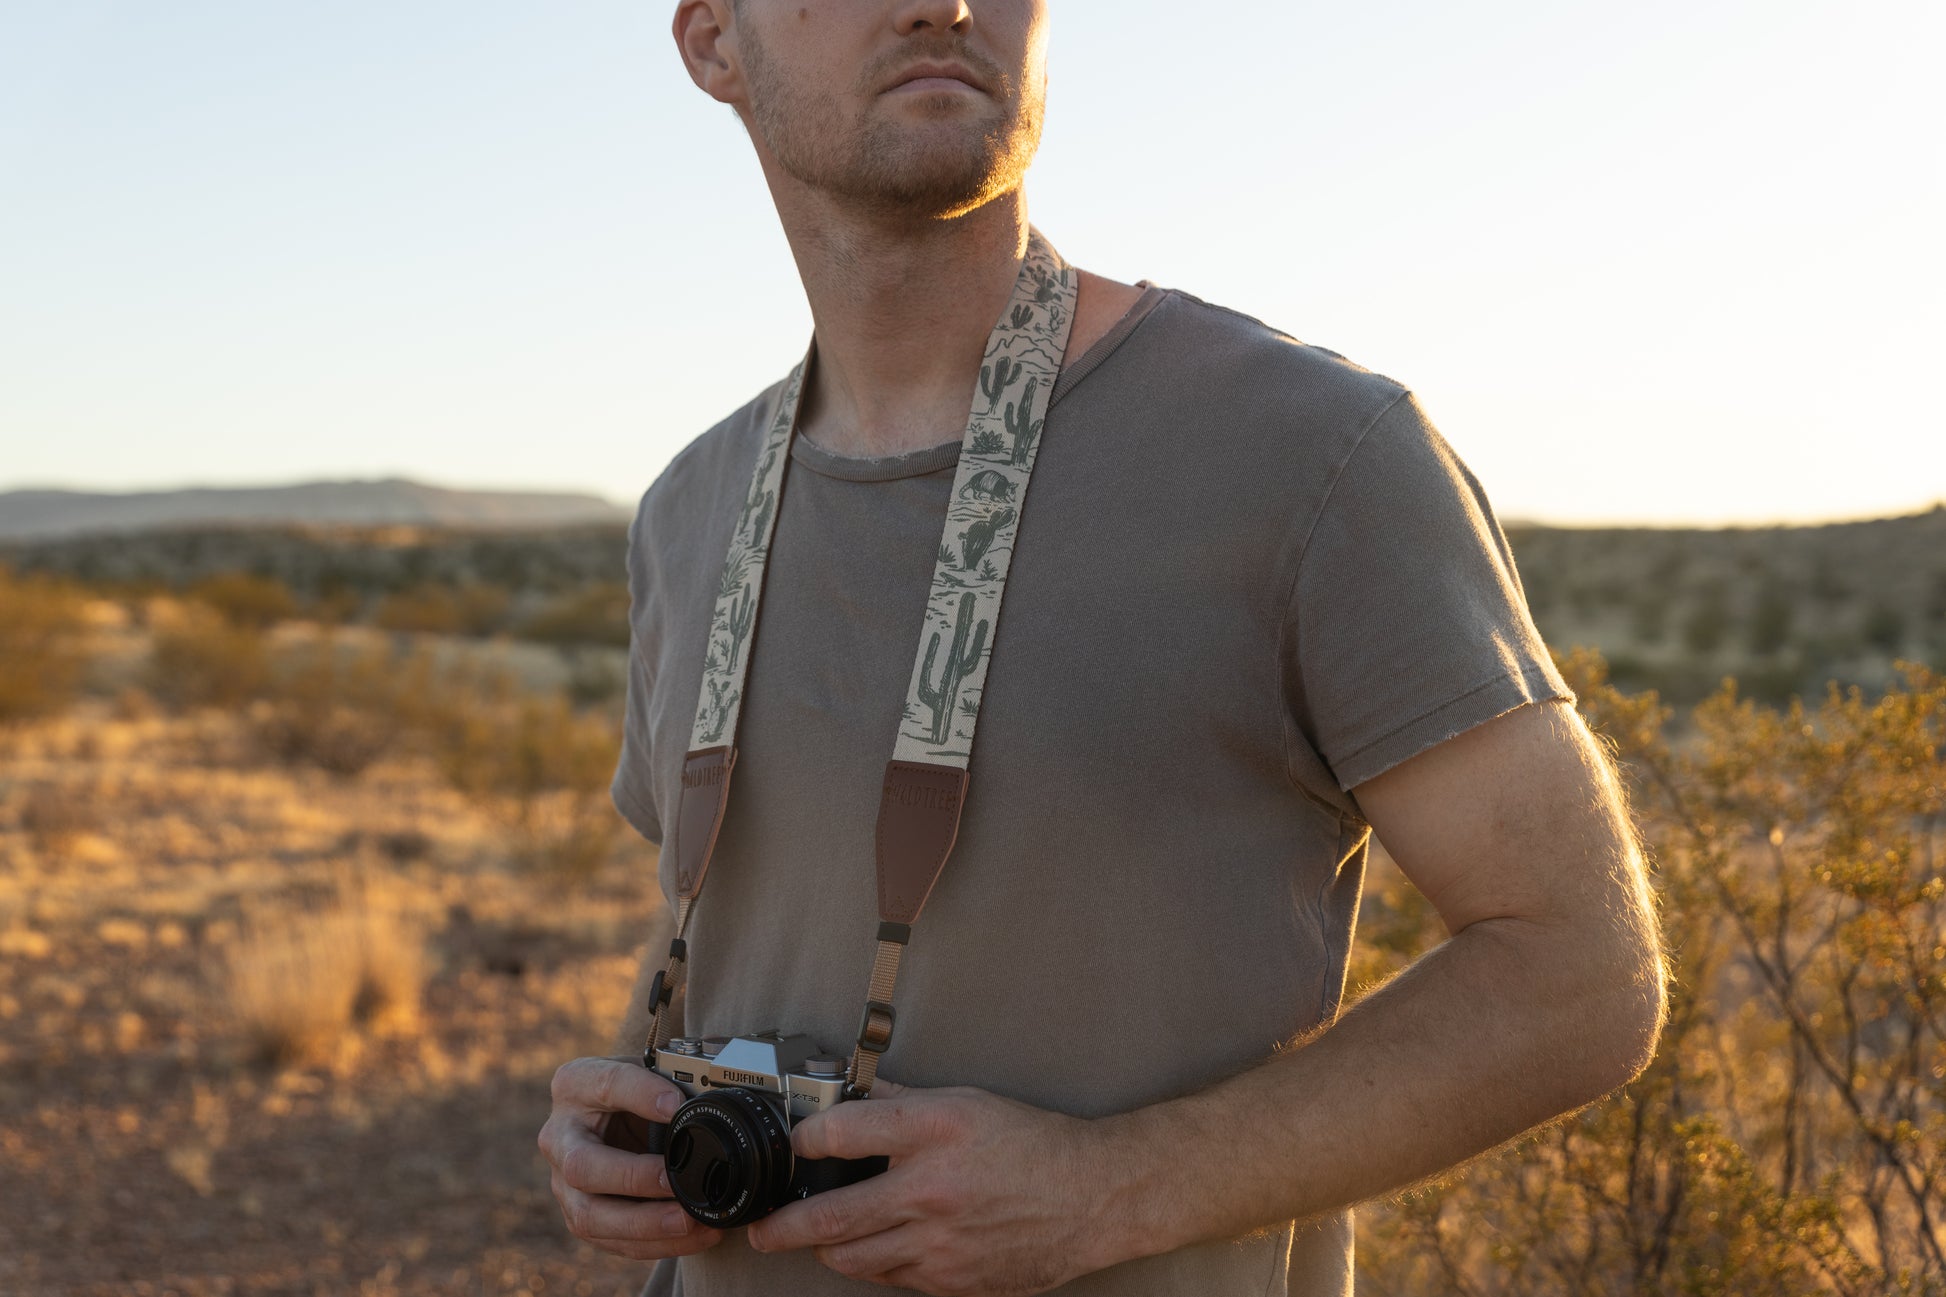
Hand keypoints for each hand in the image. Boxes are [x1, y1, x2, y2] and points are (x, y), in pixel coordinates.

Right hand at [537, 1054, 723, 1260]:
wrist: (616, 1118)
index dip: (640, 1094)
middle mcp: (558, 1137)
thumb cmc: (635, 1092)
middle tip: (674, 1180)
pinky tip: (694, 1234)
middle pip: (582, 1166)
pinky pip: (612, 1240)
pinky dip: (656, 1242)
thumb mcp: (648, 1072)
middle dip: (632, 1178)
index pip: (606, 1085)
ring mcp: (563, 1184)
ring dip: (645, 1223)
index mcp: (575, 1085)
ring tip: (691, 1219)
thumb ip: (670, 1080)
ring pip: (590, 1216)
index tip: (676, 1104)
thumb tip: (702, 1102)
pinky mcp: (581, 1217)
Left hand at [744, 1081, 1116, 1294]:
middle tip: (762, 1229)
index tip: (795, 1145)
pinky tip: (876, 1248)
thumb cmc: (1032, 1143)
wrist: (1092, 1197)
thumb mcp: (966, 1102)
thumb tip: (849, 1094)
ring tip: (816, 1241)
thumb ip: (902, 1101)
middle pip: (830, 1216)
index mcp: (934, 1129)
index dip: (805, 1139)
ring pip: (852, 1258)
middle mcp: (931, 1187)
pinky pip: (891, 1278)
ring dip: (826, 1251)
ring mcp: (940, 1241)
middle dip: (783, 1226)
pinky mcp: (951, 1280)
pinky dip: (875, 1264)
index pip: (842, 1132)